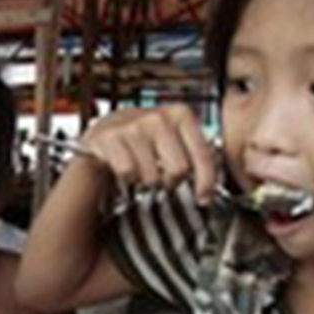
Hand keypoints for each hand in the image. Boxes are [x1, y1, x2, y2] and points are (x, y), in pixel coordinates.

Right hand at [77, 105, 217, 201]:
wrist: (105, 130)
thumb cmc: (144, 139)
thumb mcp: (172, 138)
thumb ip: (193, 154)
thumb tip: (208, 188)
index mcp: (181, 115)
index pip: (202, 154)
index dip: (206, 182)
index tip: (204, 198)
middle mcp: (158, 117)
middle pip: (179, 170)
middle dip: (171, 180)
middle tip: (162, 177)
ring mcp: (133, 126)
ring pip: (152, 176)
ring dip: (147, 180)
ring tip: (142, 168)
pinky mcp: (110, 138)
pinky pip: (128, 173)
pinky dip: (127, 177)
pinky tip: (126, 167)